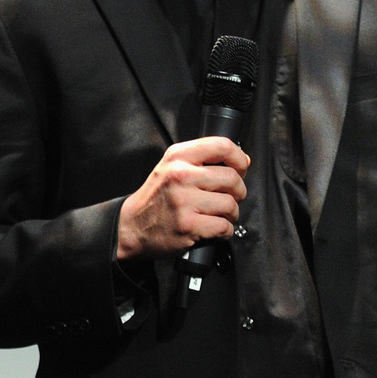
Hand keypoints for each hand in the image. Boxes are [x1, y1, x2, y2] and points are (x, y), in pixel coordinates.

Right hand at [115, 137, 249, 261]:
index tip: (241, 168)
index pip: (222, 146)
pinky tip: (213, 228)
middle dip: (238, 191)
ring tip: (218, 215)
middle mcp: (181, 175)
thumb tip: (244, 161)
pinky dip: (224, 231)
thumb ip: (203, 161)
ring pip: (230, 204)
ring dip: (231, 214)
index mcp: (178, 157)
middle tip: (229, 197)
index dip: (239, 158)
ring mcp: (184, 201)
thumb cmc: (156, 198)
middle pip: (232, 178)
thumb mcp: (172, 167)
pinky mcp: (188, 225)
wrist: (132, 226)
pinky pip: (224, 227)